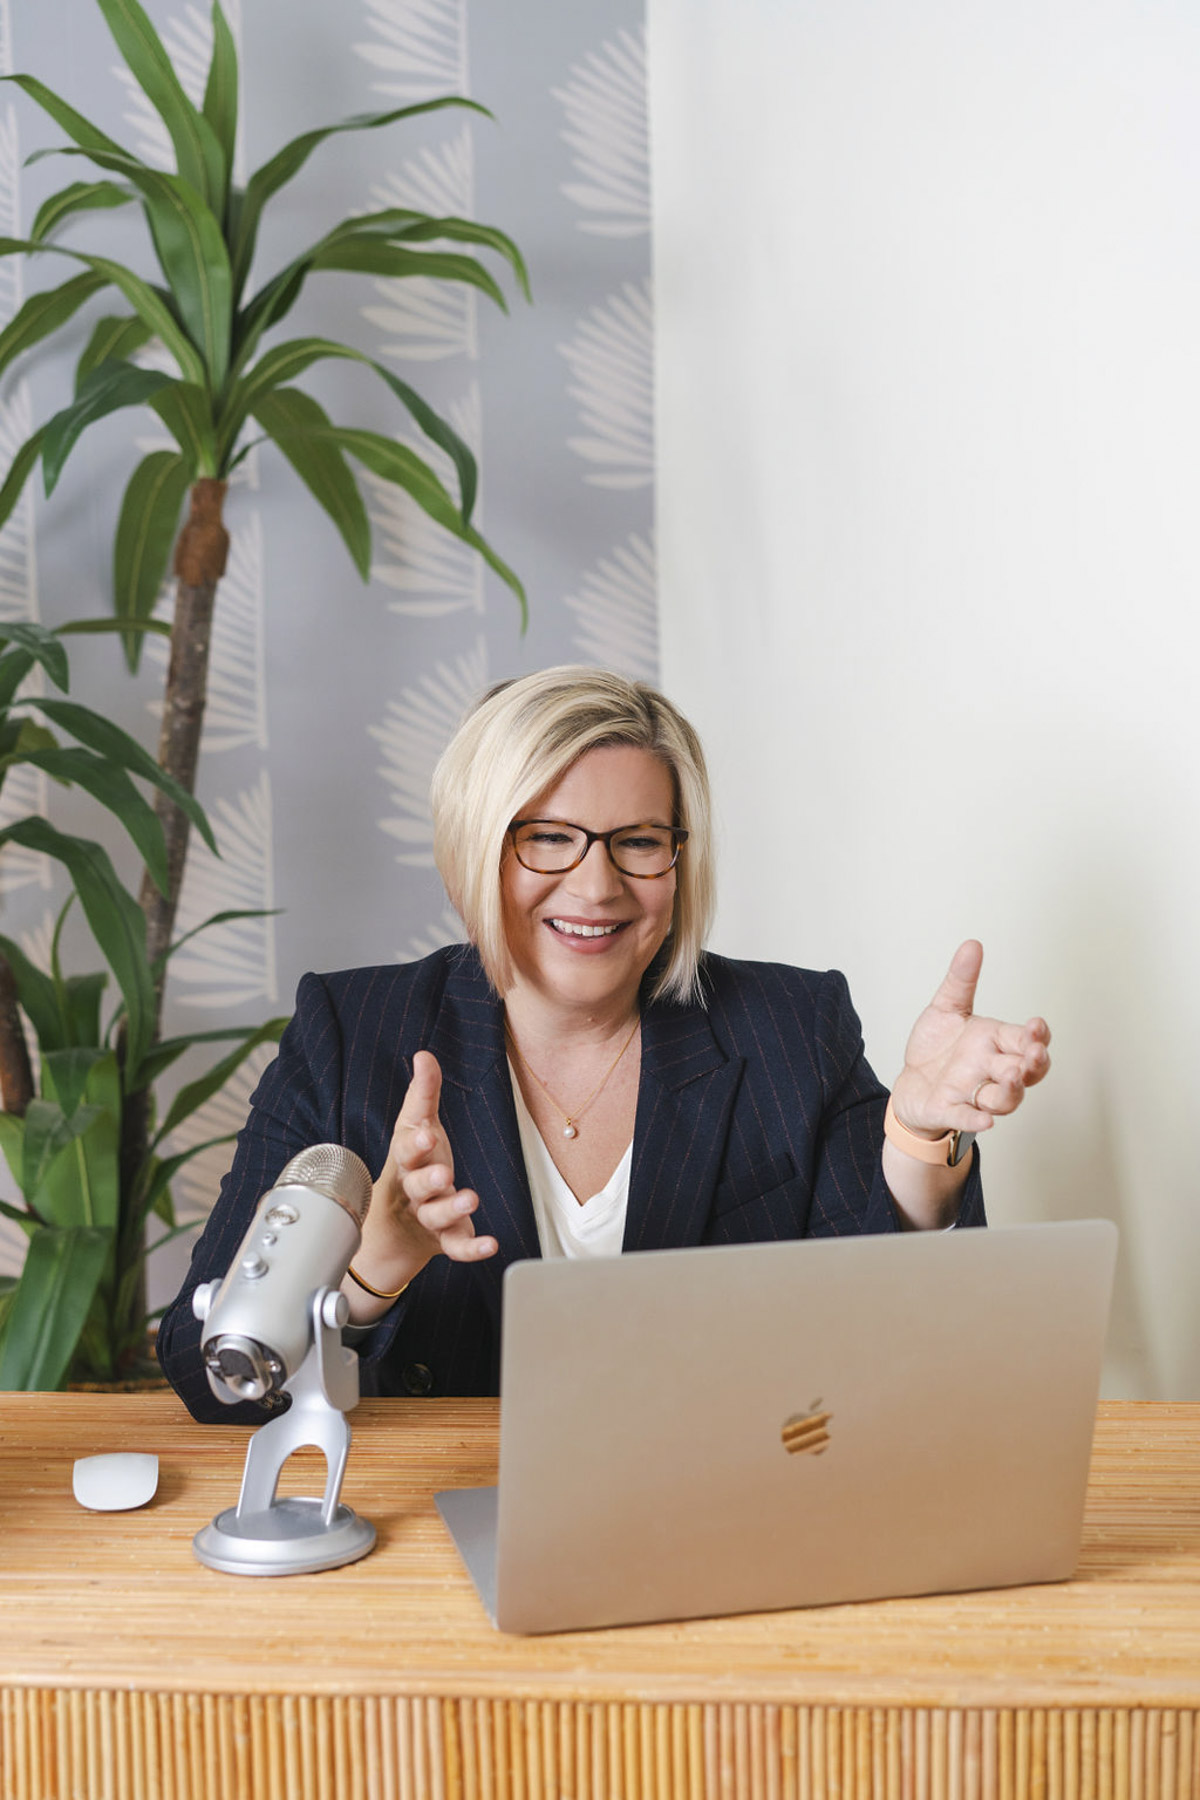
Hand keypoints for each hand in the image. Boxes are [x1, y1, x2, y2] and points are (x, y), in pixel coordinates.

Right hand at [349, 1050, 497, 1309]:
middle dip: (430, 1180)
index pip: (407, 1151)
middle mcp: (416, 1190)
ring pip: (437, 1216)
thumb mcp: (416, 1128)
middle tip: (444, 1174)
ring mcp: (430, 1217)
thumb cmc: (414, 1164)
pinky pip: (457, 1247)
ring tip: (469, 1199)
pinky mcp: (446, 1239)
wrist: (398, 1222)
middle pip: (418, 1186)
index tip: (427, 1135)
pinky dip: (472, 1249)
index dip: (416, 1144)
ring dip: (452, 1209)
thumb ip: (424, 1094)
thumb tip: (424, 1056)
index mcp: (407, 1160)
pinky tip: (491, 1244)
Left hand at [890, 940, 1050, 1140]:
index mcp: (994, 1043)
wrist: (910, 1082)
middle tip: (1035, 1054)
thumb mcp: (945, 1009)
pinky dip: (975, 1119)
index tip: (1036, 1026)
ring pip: (1004, 1099)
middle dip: (1033, 1064)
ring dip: (1011, 1091)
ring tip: (1010, 1076)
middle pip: (1025, 1072)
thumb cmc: (937, 1049)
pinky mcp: (951, 1111)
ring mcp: (973, 1093)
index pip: (1025, 1041)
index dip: (1036, 1036)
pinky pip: (967, 1118)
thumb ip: (961, 980)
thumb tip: (972, 945)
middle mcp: (990, 1070)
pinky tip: (984, 1119)